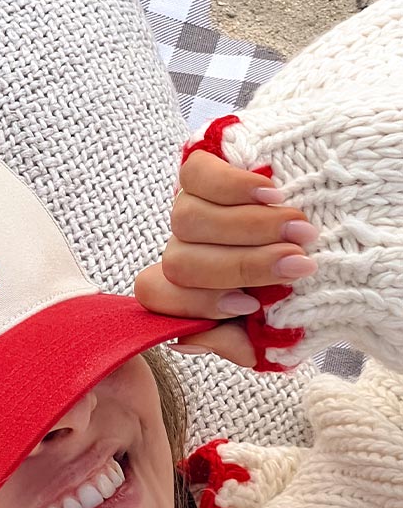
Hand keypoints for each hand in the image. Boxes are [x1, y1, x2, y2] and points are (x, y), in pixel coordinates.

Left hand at [134, 150, 318, 366]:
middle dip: (242, 266)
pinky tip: (274, 195)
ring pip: (187, 220)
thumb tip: (185, 340)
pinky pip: (197, 174)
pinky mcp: (208, 164)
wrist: (349, 227)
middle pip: (179, 262)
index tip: (253, 305)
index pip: (158, 298)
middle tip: (297, 263)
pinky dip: (235, 186)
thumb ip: (239, 343)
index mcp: (192, 289)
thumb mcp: (283, 326)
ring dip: (251, 228)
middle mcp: (185, 248)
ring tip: (301, 229)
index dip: (198, 305)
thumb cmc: (313, 283)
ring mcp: (191, 205)